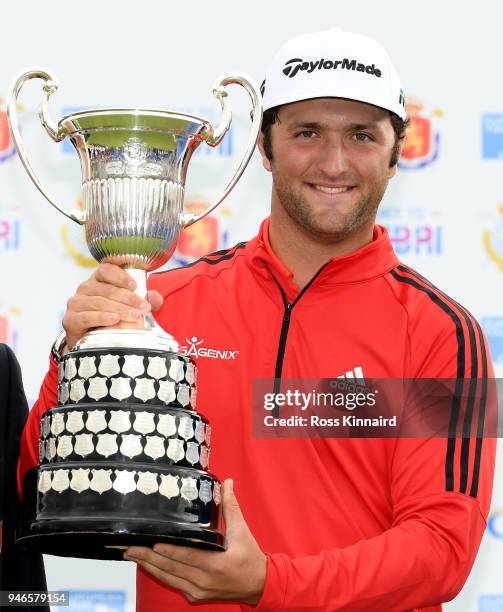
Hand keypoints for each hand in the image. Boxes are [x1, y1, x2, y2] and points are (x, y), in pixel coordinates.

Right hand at [62, 263, 162, 349]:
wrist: (90, 342)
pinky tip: (114, 320)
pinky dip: (101, 318)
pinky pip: (86, 317)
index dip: (121, 276)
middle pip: (106, 289)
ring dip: (119, 309)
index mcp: (98, 280)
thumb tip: (156, 297)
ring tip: (135, 316)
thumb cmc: (112, 320)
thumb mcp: (130, 308)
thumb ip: (144, 301)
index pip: (106, 269)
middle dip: (128, 298)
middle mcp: (85, 288)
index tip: (135, 286)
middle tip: (144, 308)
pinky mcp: (70, 320)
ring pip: (99, 302)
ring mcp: (76, 303)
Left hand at [124, 479, 266, 604]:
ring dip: (149, 566)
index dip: (168, 550)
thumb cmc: (250, 557)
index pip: (187, 556)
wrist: (258, 585)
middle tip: (130, 547)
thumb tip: (228, 483)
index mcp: (215, 565)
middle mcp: (204, 581)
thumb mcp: (242, 530)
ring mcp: (198, 590)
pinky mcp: (195, 595)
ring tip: (132, 554)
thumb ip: (231, 506)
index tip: (152, 543)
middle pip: (171, 568)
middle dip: (148, 557)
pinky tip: (148, 564)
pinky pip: (173, 583)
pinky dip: (159, 573)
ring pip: (168, 577)